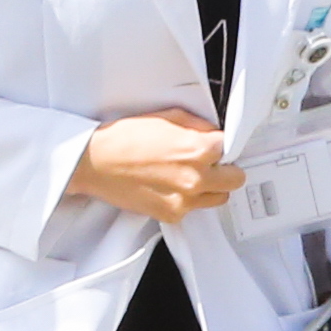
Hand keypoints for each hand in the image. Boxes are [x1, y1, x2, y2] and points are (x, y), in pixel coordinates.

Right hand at [70, 110, 242, 223]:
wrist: (95, 162)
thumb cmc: (125, 138)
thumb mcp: (167, 116)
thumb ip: (197, 126)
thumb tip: (213, 133)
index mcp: (198, 149)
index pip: (230, 147)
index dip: (220, 145)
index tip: (213, 147)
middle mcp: (196, 177)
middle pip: (235, 179)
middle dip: (225, 169)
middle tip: (210, 164)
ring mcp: (185, 200)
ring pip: (218, 198)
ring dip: (210, 187)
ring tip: (188, 176)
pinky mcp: (171, 214)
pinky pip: (193, 210)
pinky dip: (186, 200)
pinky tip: (169, 186)